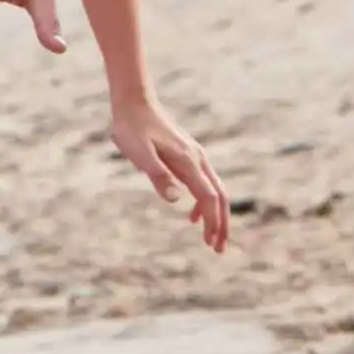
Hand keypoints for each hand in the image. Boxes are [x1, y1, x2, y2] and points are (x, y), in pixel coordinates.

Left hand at [108, 92, 231, 252]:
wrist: (134, 103)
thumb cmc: (133, 129)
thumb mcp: (140, 154)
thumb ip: (158, 176)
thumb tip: (176, 200)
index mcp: (188, 162)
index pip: (209, 198)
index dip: (213, 222)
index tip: (211, 244)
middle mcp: (197, 159)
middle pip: (219, 197)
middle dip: (221, 224)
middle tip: (218, 249)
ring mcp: (194, 156)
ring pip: (214, 190)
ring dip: (215, 215)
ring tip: (209, 238)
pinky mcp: (187, 155)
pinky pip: (203, 183)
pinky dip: (203, 202)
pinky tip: (191, 215)